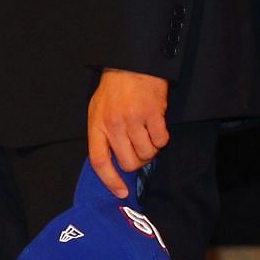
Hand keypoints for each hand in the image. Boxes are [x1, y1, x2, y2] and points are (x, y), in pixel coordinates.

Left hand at [88, 68, 169, 197]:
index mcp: (96, 125)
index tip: (120, 192)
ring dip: (151, 149)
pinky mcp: (153, 114)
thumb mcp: (98, 112)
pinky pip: (162, 141)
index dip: (109, 180)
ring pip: (147, 154)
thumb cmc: (114, 92)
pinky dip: (162, 139)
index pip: (99, 161)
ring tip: (146, 134)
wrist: (132, 67)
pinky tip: (156, 126)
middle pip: (128, 162)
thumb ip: (103, 136)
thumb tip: (112, 165)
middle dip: (136, 162)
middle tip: (138, 149)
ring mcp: (133, 120)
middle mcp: (113, 124)